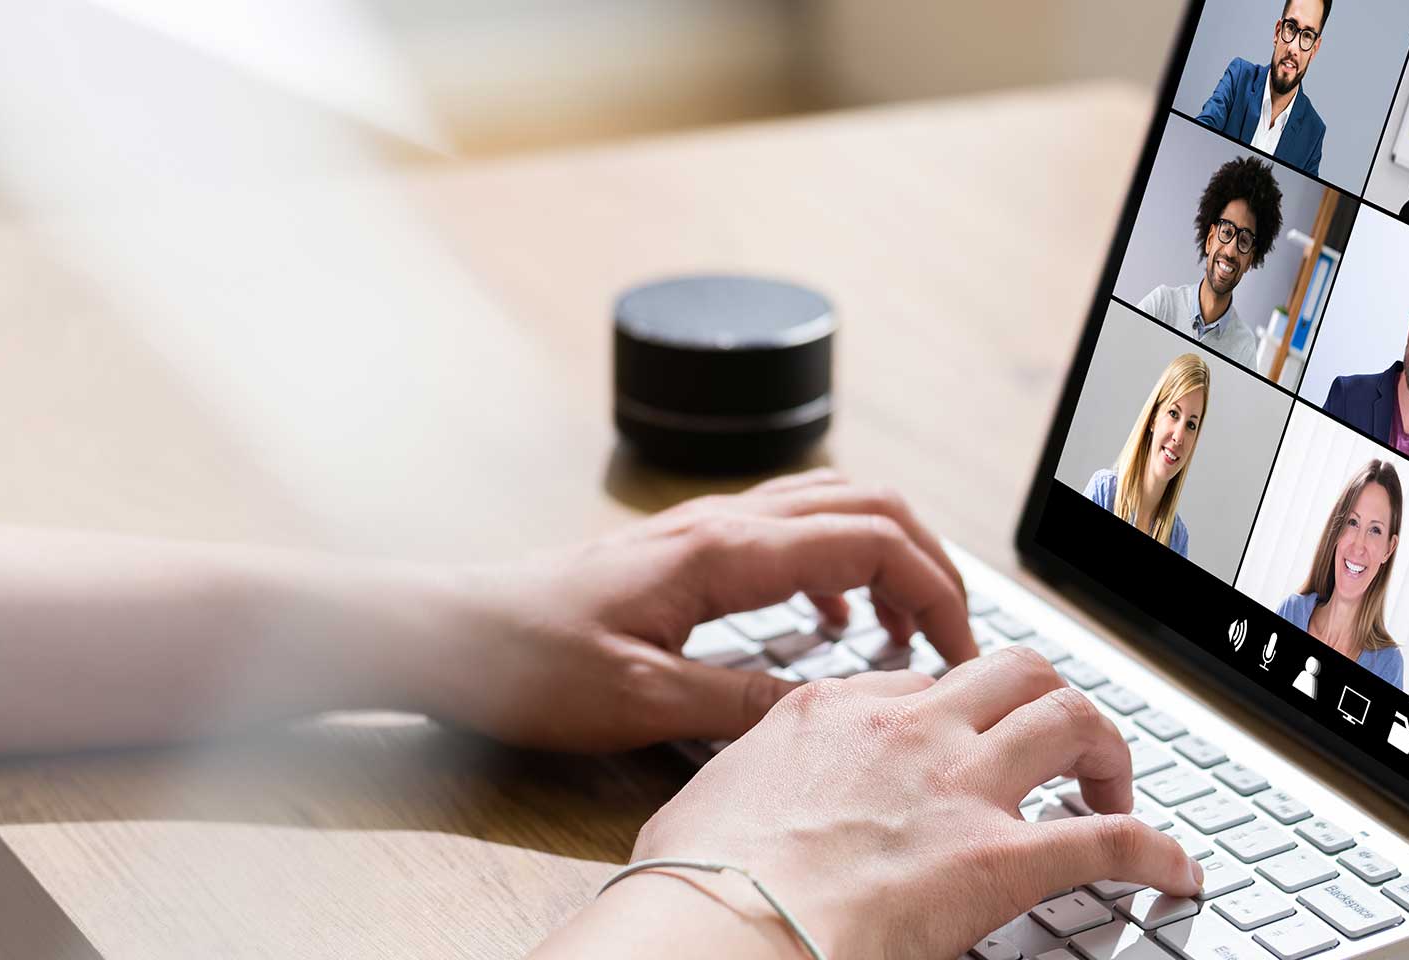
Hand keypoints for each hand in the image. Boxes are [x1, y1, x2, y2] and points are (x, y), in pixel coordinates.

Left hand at [412, 469, 980, 752]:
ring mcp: (704, 529)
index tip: (960, 652)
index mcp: (722, 551)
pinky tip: (831, 623)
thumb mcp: (642, 703)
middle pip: (870, 503)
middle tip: (952, 635)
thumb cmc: (526, 664)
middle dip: (930, 562)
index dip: (935, 590)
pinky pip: (790, 532)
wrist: (448, 637)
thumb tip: (831, 705)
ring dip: (887, 557)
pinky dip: (837, 565)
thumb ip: (743, 702)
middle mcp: (721, 522)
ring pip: (833, 507)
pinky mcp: (687, 550)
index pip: (871, 539)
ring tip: (904, 632)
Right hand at [605, 651, 1207, 958]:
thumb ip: (747, 788)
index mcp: (832, 711)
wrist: (718, 927)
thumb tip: (743, 816)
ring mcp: (958, 787)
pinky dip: (1157, 852)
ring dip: (1108, 751)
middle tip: (1059, 750)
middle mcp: (907, 730)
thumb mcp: (707, 803)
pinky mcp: (1001, 859)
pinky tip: (1177, 871)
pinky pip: (1108, 839)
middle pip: (1013, 672)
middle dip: (1048, 702)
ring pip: (1072, 718)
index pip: (921, 685)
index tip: (966, 742)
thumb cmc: (696, 887)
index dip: (956, 711)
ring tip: (1118, 790)